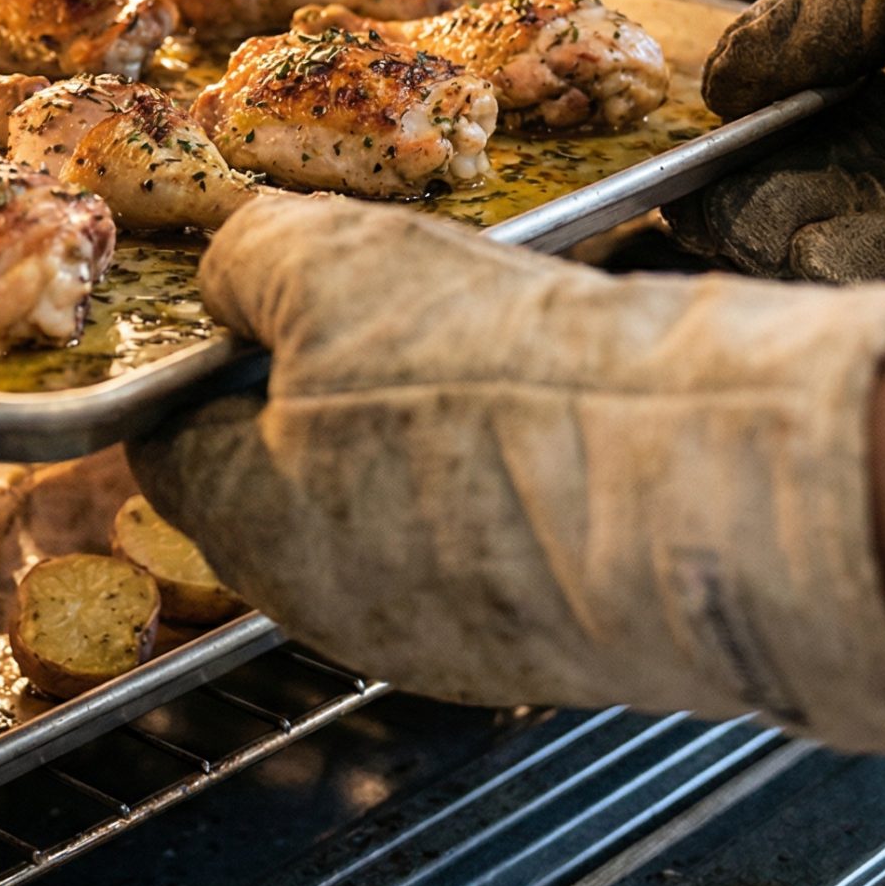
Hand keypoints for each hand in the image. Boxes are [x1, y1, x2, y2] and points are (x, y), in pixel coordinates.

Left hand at [129, 194, 884, 768]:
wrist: (712, 484)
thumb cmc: (495, 384)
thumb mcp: (331, 266)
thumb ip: (252, 259)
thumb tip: (235, 268)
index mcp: (253, 530)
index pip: (172, 439)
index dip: (202, 346)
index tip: (245, 285)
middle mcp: (342, 606)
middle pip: (296, 465)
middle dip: (329, 367)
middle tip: (386, 284)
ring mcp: (460, 626)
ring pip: (415, 485)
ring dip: (440, 398)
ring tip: (495, 316)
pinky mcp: (568, 623)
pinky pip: (519, 512)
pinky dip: (531, 442)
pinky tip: (573, 379)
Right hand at [671, 0, 884, 283]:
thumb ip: (802, 21)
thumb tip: (718, 83)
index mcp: (880, 86)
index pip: (777, 148)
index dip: (723, 173)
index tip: (669, 195)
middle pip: (799, 210)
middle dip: (737, 226)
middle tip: (680, 233)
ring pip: (847, 253)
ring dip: (784, 254)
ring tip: (727, 243)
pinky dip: (860, 276)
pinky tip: (806, 256)